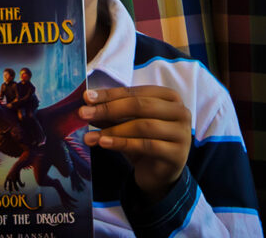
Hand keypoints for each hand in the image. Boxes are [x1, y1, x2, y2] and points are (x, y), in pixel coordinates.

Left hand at [79, 84, 191, 201]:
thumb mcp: (127, 124)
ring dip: (113, 130)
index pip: (135, 92)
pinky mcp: (177, 154)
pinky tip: (104, 144)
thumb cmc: (144, 142)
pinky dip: (123, 144)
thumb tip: (88, 102)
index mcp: (169, 97)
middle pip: (140, 106)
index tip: (86, 97)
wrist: (159, 175)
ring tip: (90, 136)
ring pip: (143, 126)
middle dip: (108, 109)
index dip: (110, 94)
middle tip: (84, 114)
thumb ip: (112, 113)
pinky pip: (146, 146)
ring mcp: (181, 133)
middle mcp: (180, 112)